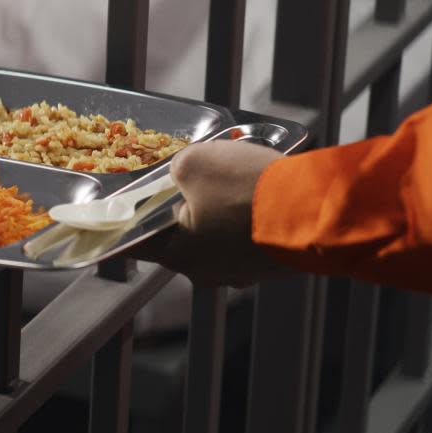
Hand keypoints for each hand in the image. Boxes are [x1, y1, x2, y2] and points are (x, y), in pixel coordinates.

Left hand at [129, 140, 290, 286]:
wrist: (317, 210)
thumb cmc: (248, 189)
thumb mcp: (193, 162)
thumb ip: (177, 169)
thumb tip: (184, 175)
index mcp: (176, 253)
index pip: (133, 240)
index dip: (123, 220)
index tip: (114, 211)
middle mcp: (205, 271)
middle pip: (179, 232)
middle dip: (183, 203)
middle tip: (190, 177)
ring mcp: (240, 270)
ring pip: (216, 232)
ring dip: (219, 206)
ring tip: (234, 178)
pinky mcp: (269, 262)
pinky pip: (246, 234)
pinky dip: (247, 213)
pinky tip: (258, 191)